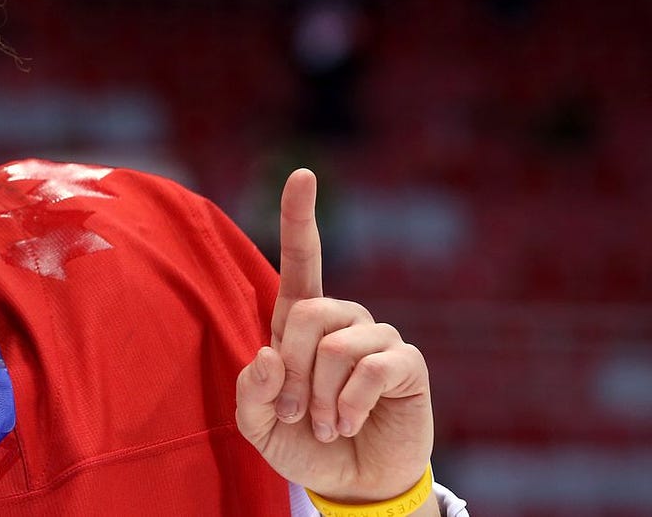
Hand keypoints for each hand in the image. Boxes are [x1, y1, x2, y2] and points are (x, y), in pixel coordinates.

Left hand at [236, 169, 434, 504]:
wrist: (351, 483)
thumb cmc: (302, 444)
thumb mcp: (257, 424)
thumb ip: (249, 391)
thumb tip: (265, 353)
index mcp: (299, 321)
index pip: (301, 258)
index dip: (300, 216)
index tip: (303, 174)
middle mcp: (340, 318)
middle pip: (306, 313)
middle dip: (291, 371)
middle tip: (294, 412)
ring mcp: (376, 337)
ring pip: (336, 345)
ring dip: (319, 396)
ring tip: (325, 424)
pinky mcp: (406, 364)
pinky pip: (371, 368)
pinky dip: (349, 404)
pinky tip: (348, 424)